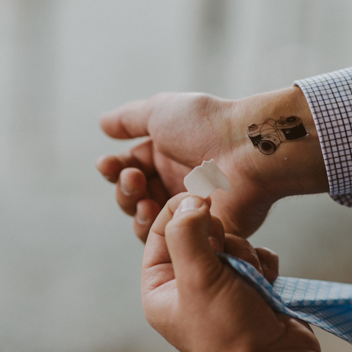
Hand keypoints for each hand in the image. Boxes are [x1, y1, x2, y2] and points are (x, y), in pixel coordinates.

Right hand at [96, 88, 327, 238]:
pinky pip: (170, 239)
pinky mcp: (204, 230)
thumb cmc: (207, 126)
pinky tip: (157, 212)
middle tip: (133, 178)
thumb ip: (130, 119)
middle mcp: (177, 181)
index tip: (107, 165)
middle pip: (134, 197)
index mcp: (167, 155)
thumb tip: (103, 123)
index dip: (114, 169)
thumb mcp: (161, 112)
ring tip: (144, 197)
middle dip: (125, 188)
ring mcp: (190, 207)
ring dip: (136, 208)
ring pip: (146, 220)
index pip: (128, 168)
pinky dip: (156, 228)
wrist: (248, 148)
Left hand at [142, 194, 321, 351]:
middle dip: (222, 241)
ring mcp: (223, 283)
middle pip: (202, 231)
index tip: (203, 197)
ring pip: (233, 241)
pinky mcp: (252, 284)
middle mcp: (190, 283)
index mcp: (163, 286)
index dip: (181, 210)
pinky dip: (264, 265)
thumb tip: (191, 198)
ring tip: (251, 282)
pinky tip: (266, 284)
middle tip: (229, 260)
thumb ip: (188, 234)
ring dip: (246, 256)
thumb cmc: (230, 332)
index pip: (162, 231)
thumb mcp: (198, 280)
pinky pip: (257, 254)